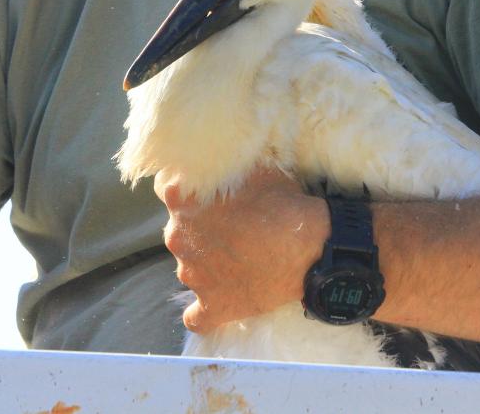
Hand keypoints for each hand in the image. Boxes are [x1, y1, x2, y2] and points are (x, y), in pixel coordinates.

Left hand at [155, 168, 328, 332]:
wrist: (311, 249)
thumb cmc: (282, 204)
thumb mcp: (254, 169)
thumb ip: (226, 168)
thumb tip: (221, 163)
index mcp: (182, 200)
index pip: (167, 188)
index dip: (189, 190)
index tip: (208, 193)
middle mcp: (177, 237)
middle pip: (179, 229)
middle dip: (200, 227)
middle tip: (232, 226)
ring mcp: (191, 275)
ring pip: (189, 266)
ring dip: (207, 262)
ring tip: (240, 259)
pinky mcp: (212, 306)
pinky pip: (196, 316)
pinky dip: (205, 309)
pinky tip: (220, 299)